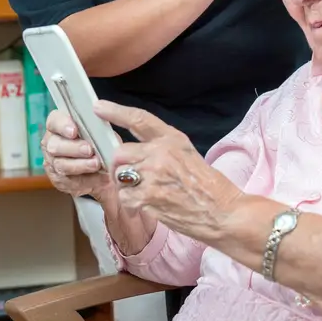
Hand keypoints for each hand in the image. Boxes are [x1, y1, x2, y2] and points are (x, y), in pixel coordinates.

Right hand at [40, 108, 112, 199]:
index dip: (63, 125)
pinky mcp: (59, 179)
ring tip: (96, 164)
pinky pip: (69, 181)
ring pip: (61, 164)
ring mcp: (53, 162)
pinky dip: (86, 179)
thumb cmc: (100, 143)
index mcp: (59, 125)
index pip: (54, 122)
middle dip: (73, 148)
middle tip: (89, 150)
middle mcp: (52, 143)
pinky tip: (98, 177)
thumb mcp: (103, 133)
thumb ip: (100, 130)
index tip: (74, 131)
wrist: (105, 168)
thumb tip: (105, 134)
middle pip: (55, 145)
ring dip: (80, 165)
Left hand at [95, 99, 242, 240]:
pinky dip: (130, 204)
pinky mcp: (149, 196)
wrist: (222, 212)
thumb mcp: (187, 155)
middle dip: (118, 166)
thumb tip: (135, 152)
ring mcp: (154, 174)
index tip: (99, 107)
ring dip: (125, 186)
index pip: (138, 119)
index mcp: (172, 139)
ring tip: (142, 194)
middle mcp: (161, 153)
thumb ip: (162, 148)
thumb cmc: (207, 187)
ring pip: (119, 175)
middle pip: (120, 152)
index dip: (115, 112)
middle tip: (127, 178)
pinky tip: (144, 206)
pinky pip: (124, 196)